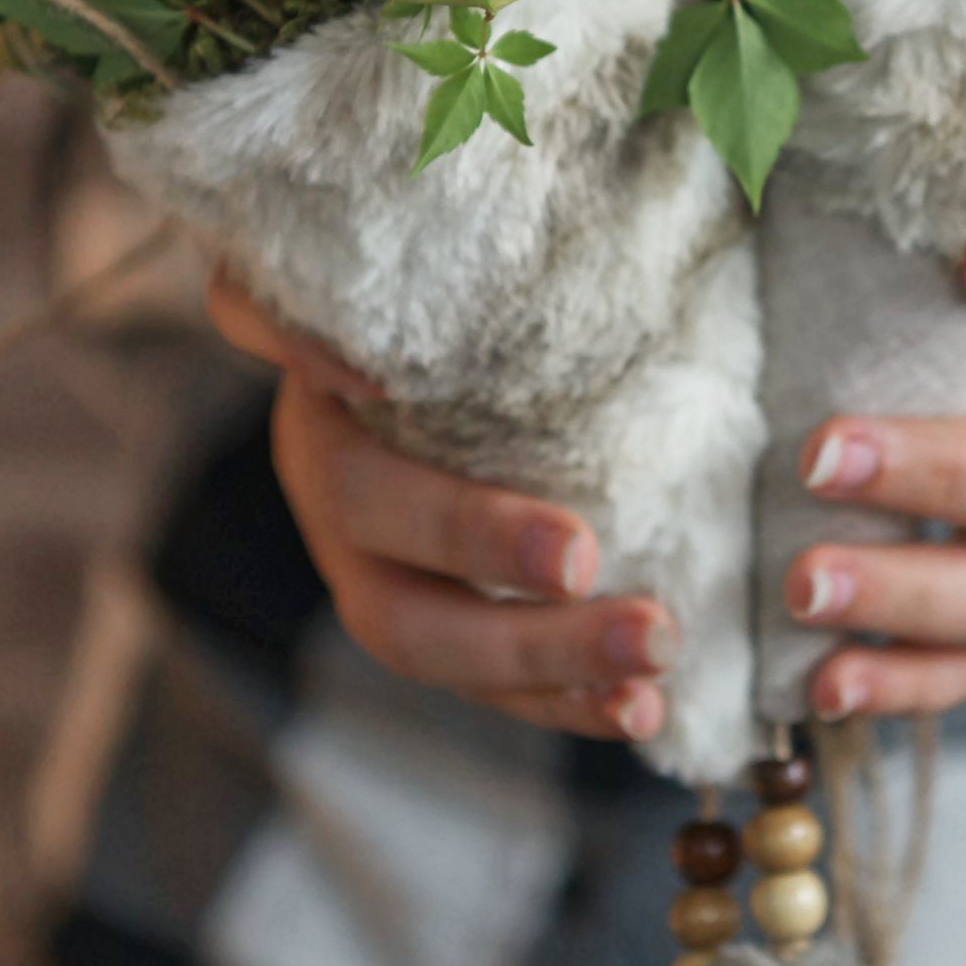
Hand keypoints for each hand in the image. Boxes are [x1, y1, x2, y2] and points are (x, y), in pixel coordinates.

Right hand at [207, 271, 674, 743]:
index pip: (373, 498)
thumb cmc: (405, 262)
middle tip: (650, 629)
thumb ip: (312, 295)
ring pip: (446, 661)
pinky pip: (486, 683)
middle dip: (529, 639)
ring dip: (553, 681)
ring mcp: (378, 573)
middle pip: (407, 615)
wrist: (397, 292)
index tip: (583, 551)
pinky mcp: (434, 606)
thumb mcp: (356, 254)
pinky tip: (640, 711)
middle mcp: (338, 520)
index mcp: (322, 433)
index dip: (466, 533)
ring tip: (653, 681)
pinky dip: (560, 702)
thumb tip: (350, 371)